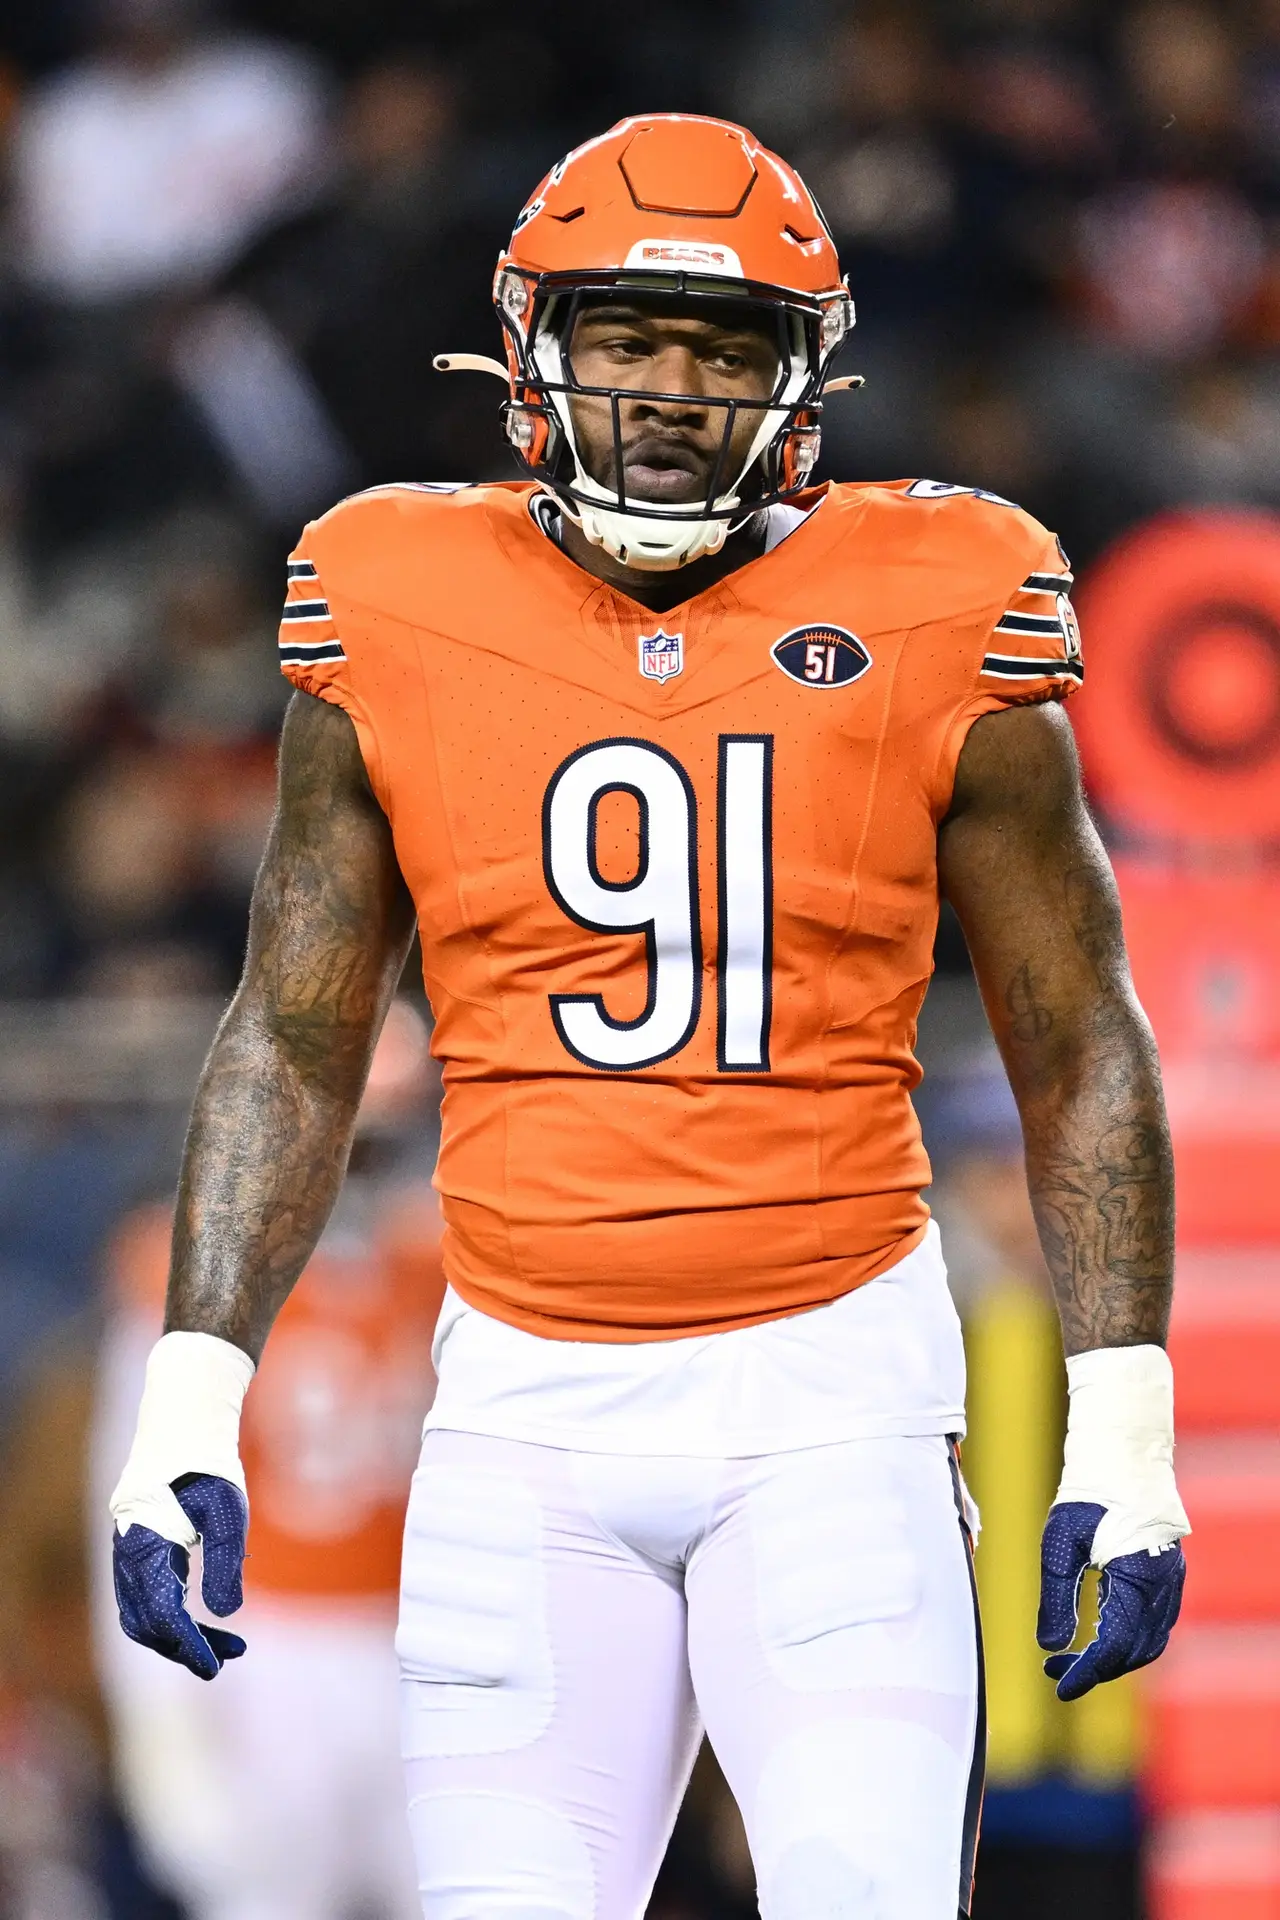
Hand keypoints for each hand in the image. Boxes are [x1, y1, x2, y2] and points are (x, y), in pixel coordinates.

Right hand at [113, 1473, 248, 1680]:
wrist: (180, 1430)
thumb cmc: (207, 1468)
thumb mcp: (226, 1511)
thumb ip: (225, 1561)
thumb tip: (224, 1614)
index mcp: (144, 1546)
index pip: (162, 1613)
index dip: (188, 1644)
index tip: (216, 1666)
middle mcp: (127, 1556)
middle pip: (146, 1623)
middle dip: (184, 1647)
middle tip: (228, 1657)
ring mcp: (128, 1556)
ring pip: (144, 1615)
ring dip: (179, 1637)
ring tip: (227, 1644)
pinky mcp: (138, 1553)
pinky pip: (146, 1598)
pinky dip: (172, 1616)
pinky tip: (206, 1618)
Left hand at [1037, 1500, 1184, 1700]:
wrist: (1121, 1456)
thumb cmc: (1087, 1495)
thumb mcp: (1061, 1543)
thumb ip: (1056, 1597)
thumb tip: (1050, 1648)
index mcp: (1141, 1578)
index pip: (1116, 1645)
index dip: (1088, 1672)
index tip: (1058, 1687)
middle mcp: (1165, 1585)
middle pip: (1135, 1650)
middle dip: (1096, 1667)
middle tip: (1055, 1670)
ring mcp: (1171, 1580)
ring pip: (1147, 1640)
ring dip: (1111, 1655)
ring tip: (1069, 1656)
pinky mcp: (1167, 1574)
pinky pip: (1152, 1621)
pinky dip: (1125, 1636)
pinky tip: (1094, 1630)